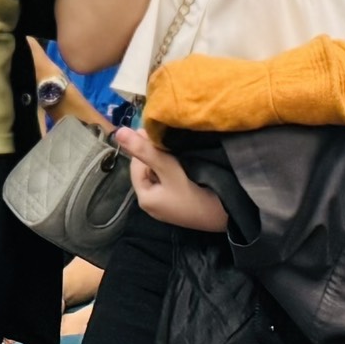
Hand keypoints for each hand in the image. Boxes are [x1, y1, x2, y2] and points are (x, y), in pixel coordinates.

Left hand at [112, 126, 227, 231]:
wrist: (225, 215)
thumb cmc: (193, 192)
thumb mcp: (168, 169)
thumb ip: (145, 150)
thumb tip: (118, 132)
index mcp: (144, 198)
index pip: (136, 165)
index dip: (143, 146)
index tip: (154, 128)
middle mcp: (152, 204)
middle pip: (148, 170)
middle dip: (154, 153)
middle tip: (167, 133)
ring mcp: (167, 206)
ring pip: (161, 176)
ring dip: (166, 161)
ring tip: (176, 145)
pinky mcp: (180, 205)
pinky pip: (171, 183)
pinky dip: (175, 171)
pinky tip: (185, 162)